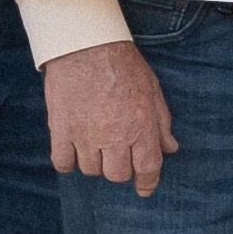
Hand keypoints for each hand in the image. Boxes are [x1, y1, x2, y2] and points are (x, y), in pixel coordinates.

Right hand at [47, 42, 175, 187]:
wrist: (86, 44)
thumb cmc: (123, 65)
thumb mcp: (152, 90)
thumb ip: (162, 123)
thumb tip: (171, 149)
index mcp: (141, 126)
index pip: (148, 168)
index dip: (147, 183)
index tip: (145, 189)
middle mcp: (114, 135)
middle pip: (117, 175)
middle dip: (120, 169)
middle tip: (116, 155)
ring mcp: (86, 134)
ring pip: (91, 170)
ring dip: (94, 163)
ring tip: (94, 145)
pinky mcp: (61, 129)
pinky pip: (63, 163)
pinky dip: (68, 162)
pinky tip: (73, 151)